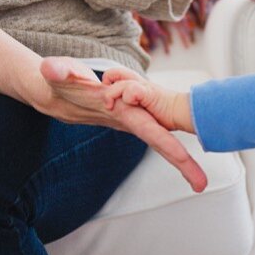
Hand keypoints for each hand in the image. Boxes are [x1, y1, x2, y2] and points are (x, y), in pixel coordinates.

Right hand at [38, 57, 206, 191]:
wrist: (54, 93)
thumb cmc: (57, 82)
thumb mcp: (56, 74)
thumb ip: (58, 71)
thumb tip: (52, 69)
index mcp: (118, 111)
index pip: (146, 129)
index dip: (164, 142)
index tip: (182, 158)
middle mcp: (128, 119)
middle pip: (158, 141)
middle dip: (181, 163)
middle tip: (201, 185)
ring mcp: (131, 118)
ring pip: (159, 139)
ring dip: (179, 160)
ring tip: (199, 181)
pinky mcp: (131, 114)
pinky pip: (154, 131)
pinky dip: (168, 145)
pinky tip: (185, 162)